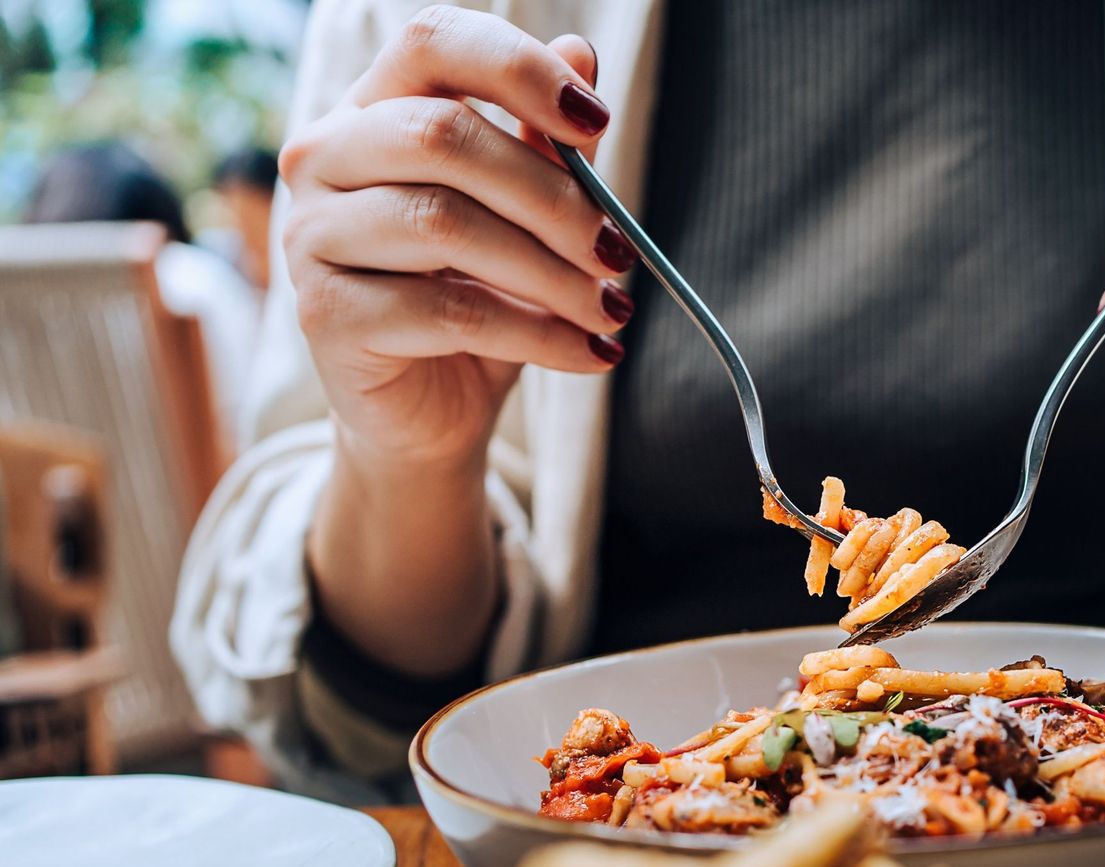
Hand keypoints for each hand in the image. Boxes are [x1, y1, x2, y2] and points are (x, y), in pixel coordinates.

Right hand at [279, 5, 635, 476]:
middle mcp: (324, 157)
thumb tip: (581, 52)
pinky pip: (447, 311)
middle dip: (552, 197)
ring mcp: (311, 235)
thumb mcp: (528, 219)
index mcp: (372, 109)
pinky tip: (587, 352)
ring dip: (551, 274)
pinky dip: (536, 334)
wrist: (431, 412)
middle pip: (442, 137)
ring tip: (610, 310)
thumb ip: (547, 144)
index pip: (430, 42)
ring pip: (444, 224)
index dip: (517, 69)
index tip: (594, 120)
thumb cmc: (479, 297)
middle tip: (618, 251)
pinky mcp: (324, 315)